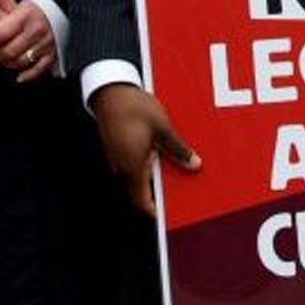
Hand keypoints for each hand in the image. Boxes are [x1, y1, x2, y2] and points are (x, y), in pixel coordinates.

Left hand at [0, 0, 58, 83]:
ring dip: (8, 63)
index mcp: (25, 16)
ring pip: (20, 62)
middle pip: (8, 51)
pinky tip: (19, 76)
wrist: (58, 9)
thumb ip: (3, 20)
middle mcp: (36, 30)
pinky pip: (37, 69)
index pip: (0, 33)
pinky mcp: (52, 53)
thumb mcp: (18, 7)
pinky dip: (27, 75)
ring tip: (4, 58)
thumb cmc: (33, 10)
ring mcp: (44, 43)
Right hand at [93, 84, 199, 216]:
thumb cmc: (134, 108)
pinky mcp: (116, 147)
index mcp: (132, 166)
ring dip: (154, 170)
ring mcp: (116, 157)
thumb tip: (194, 166)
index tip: (169, 213)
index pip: (141, 201)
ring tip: (172, 159)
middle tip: (180, 180)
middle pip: (141, 187)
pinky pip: (132, 161)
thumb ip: (178, 149)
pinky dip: (146, 159)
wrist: (109, 91)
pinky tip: (159, 146)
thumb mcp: (163, 128)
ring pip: (137, 173)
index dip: (155, 210)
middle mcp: (121, 166)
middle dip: (160, 187)